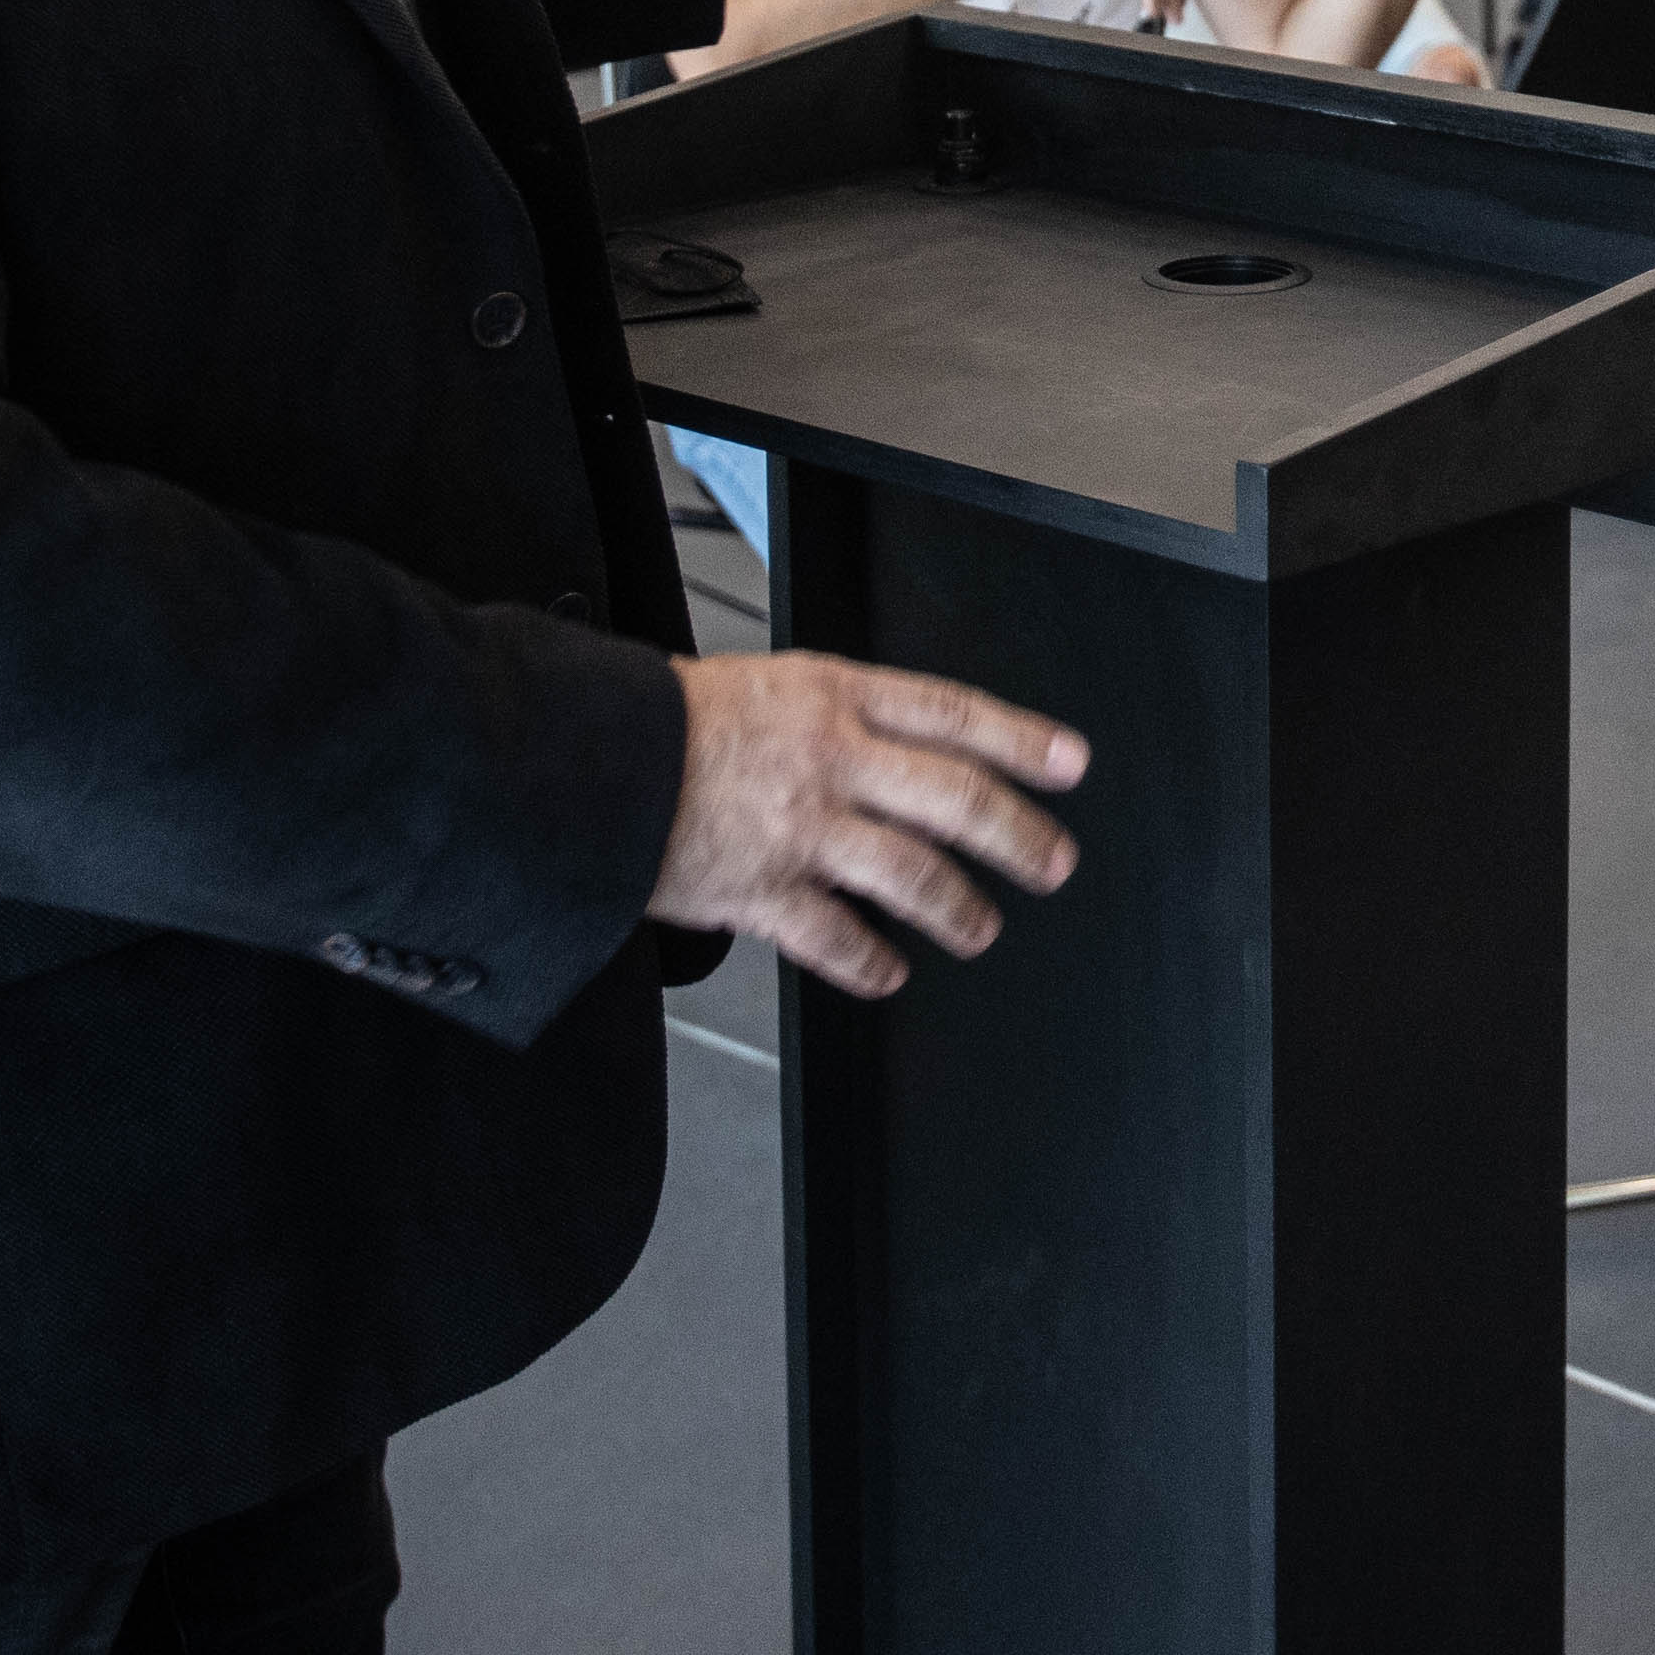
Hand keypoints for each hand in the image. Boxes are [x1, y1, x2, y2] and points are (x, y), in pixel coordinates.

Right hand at [652, 649, 1088, 996]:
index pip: (951, 713)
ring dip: (957, 907)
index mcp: (832, 695)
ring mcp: (800, 828)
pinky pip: (835, 937)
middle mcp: (830, 759)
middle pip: (955, 797)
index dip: (1021, 739)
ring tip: (981, 928)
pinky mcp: (760, 890)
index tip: (1069, 763)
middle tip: (1054, 862)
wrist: (584, 759)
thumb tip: (887, 744)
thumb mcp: (759, 682)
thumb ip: (828, 715)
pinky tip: (889, 972)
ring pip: (912, 873)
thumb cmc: (661, 719)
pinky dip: (869, 961)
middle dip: (1017, 835)